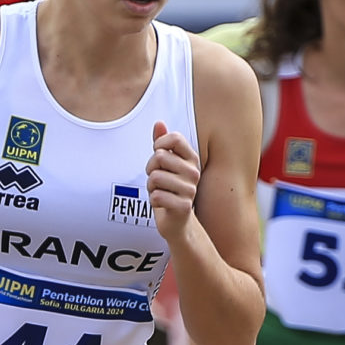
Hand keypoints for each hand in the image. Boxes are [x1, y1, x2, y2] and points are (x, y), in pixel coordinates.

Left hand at [145, 120, 200, 241]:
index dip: (158, 145)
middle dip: (150, 169)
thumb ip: (161, 143)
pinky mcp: (184, 207)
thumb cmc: (168, 189)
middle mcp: (194, 172)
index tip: (157, 156)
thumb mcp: (164, 164)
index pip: (175, 138)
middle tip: (156, 180)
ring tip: (159, 192)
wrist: (177, 222)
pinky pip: (156, 196)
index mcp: (191, 159)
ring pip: (155, 177)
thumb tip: (158, 123)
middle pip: (159, 157)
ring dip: (151, 187)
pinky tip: (161, 204)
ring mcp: (190, 190)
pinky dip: (153, 201)